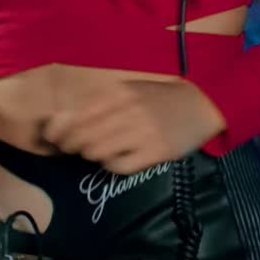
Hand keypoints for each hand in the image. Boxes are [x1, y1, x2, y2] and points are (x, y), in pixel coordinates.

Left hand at [40, 79, 225, 175]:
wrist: (203, 104)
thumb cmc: (159, 98)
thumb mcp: (128, 91)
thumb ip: (94, 105)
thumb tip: (56, 124)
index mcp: (118, 93)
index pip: (74, 119)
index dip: (58, 134)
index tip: (56, 141)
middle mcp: (128, 111)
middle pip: (82, 139)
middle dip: (74, 147)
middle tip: (79, 149)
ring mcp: (143, 133)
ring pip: (97, 153)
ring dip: (94, 156)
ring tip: (104, 151)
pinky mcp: (156, 152)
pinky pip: (118, 167)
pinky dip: (112, 165)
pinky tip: (120, 158)